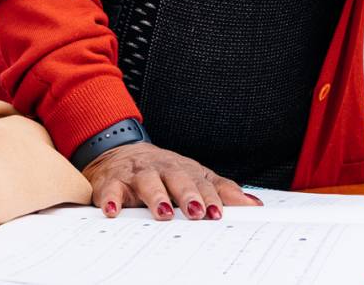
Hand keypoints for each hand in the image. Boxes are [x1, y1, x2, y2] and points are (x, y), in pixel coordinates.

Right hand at [81, 142, 259, 219]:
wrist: (116, 149)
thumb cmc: (161, 170)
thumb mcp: (192, 176)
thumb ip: (220, 190)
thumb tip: (252, 205)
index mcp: (183, 169)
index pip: (200, 182)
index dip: (210, 197)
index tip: (217, 213)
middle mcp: (161, 169)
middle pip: (176, 178)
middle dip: (187, 194)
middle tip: (196, 212)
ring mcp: (137, 174)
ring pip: (147, 181)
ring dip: (156, 196)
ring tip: (163, 212)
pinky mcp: (112, 181)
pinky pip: (111, 189)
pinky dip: (111, 198)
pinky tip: (114, 210)